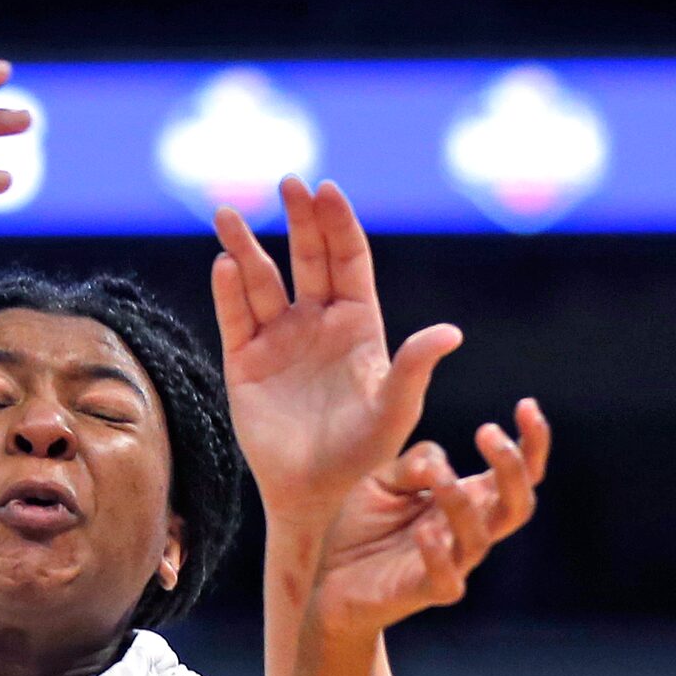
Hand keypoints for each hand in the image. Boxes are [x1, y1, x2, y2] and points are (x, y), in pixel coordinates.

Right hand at [210, 177, 462, 527]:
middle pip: (307, 256)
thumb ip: (414, 370)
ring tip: (228, 215)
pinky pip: (234, 318)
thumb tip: (450, 333)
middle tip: (288, 181)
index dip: (338, 224)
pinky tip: (224, 265)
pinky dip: (228, 291)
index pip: (348, 260)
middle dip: (298, 218)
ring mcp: (278, 338)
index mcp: (359, 323)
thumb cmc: (363, 453)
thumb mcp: (395, 412)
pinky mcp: (244, 362)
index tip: (327, 190)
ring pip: (260, 280)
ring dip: (244, 246)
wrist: (313, 493)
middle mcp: (317, 321)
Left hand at [310, 419, 548, 639]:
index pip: (519, 473)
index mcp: (468, 500)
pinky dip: (439, 555)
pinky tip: (424, 532)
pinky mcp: (426, 590)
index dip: (532, 441)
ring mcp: (452, 563)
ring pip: (480, 538)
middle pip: (517, 506)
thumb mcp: (382, 480)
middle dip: (512, 467)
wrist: (334, 583)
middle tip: (486, 430)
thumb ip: (414, 465)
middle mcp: (468, 531)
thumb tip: (439, 463)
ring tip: (438, 478)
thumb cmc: (365, 528)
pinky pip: (448, 579)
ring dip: (461, 504)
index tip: (526, 403)